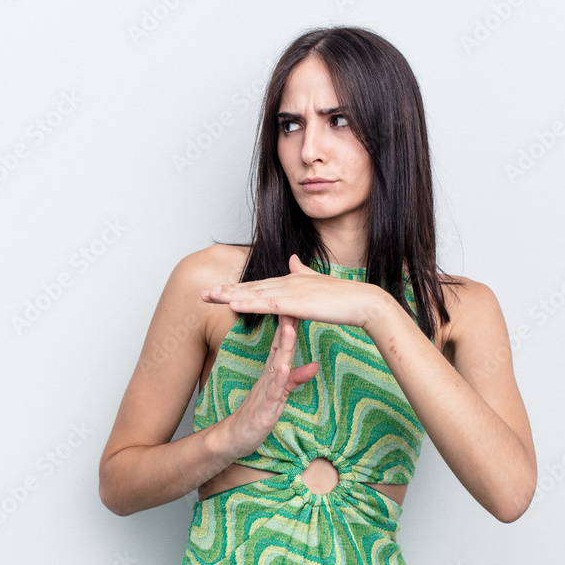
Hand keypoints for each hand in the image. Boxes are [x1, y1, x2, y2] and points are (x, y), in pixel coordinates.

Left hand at [200, 253, 388, 330]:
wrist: (362, 301)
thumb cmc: (343, 297)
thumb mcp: (317, 282)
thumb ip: (302, 271)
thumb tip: (292, 259)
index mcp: (291, 281)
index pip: (257, 285)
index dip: (236, 288)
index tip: (217, 291)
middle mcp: (288, 282)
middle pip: (250, 288)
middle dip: (225, 291)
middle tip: (201, 294)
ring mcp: (292, 291)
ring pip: (254, 294)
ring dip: (230, 296)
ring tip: (208, 297)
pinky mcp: (297, 303)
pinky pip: (268, 304)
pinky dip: (249, 303)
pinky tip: (232, 305)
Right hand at [225, 313, 318, 457]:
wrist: (233, 438)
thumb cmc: (257, 415)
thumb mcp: (280, 394)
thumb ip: (295, 379)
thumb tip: (314, 365)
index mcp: (271, 373)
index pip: (282, 345)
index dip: (290, 325)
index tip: (298, 304)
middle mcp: (267, 377)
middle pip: (279, 348)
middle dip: (287, 326)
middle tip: (294, 303)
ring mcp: (265, 391)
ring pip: (276, 365)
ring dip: (284, 347)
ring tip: (290, 327)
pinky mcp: (264, 408)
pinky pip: (272, 391)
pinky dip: (279, 379)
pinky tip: (284, 367)